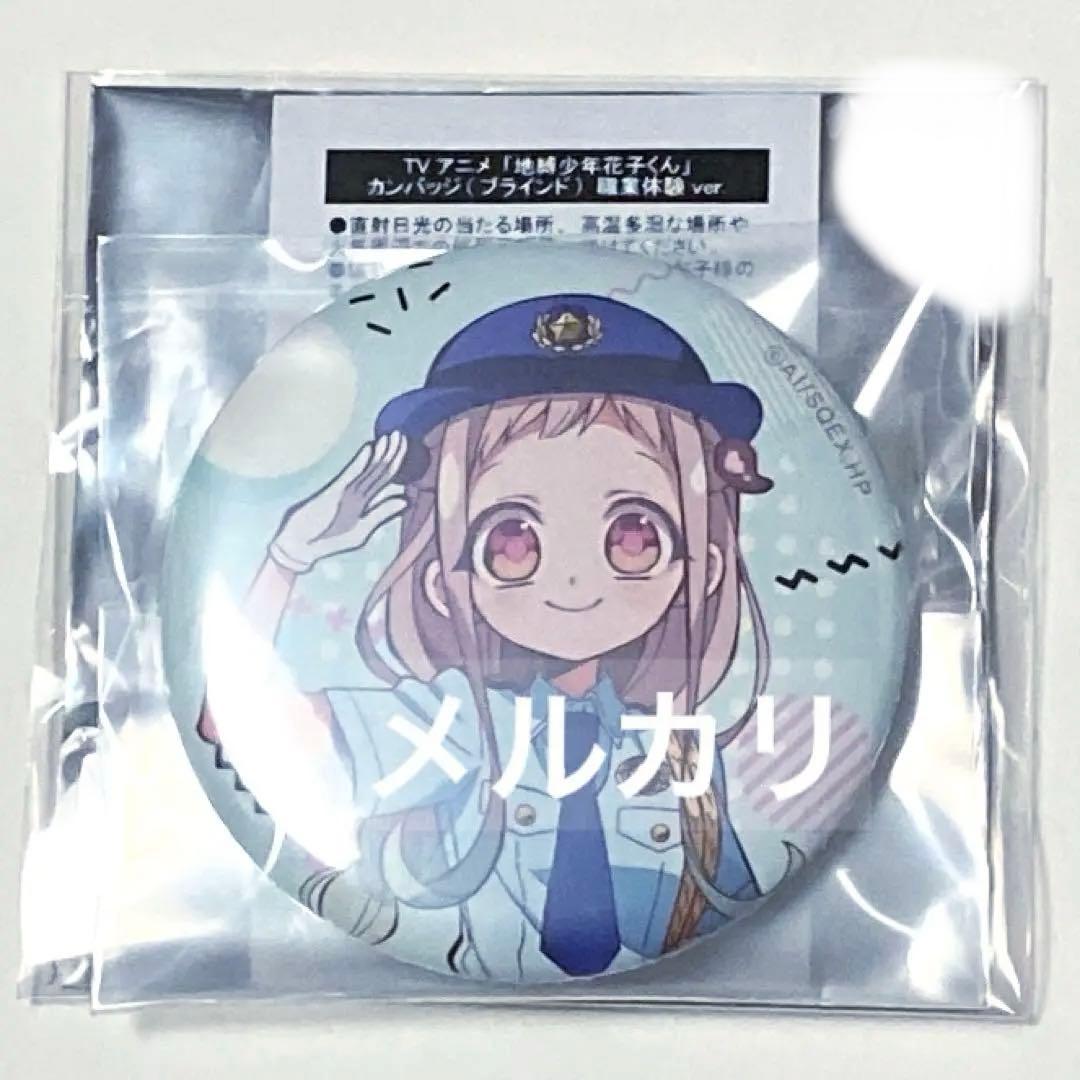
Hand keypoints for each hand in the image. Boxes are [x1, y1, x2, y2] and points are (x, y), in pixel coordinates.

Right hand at [268, 432, 408, 572]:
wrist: (301, 546)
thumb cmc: (331, 539)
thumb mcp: (362, 530)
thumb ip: (381, 514)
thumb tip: (405, 500)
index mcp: (365, 501)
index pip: (385, 478)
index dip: (397, 462)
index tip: (407, 446)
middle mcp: (357, 492)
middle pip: (378, 469)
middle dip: (391, 452)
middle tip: (401, 434)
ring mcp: (345, 491)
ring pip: (367, 470)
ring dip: (380, 453)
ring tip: (390, 437)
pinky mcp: (333, 493)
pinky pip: (349, 476)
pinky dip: (360, 464)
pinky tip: (369, 450)